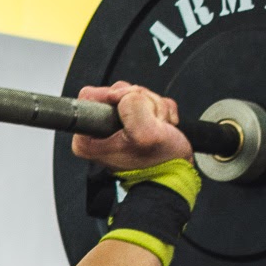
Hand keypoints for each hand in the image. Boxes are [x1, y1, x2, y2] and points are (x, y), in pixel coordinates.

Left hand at [69, 81, 193, 169]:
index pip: (91, 95)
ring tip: (158, 127)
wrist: (177, 174)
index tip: (129, 113)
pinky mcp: (133, 120)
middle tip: (150, 122)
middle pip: (117, 91)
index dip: (116, 97)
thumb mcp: (145, 133)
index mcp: (88, 136)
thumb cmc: (160, 162)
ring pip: (134, 94)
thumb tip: (125, 93)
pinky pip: (148, 100)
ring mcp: (117, 124)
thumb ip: (132, 105)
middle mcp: (98, 130)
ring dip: (154, 107)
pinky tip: (162, 126)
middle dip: (141, 102)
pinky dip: (160, 110)